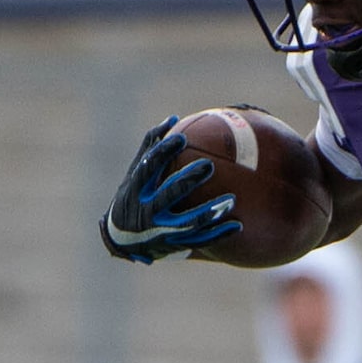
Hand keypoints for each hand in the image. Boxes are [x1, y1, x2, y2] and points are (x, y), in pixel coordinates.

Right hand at [98, 117, 239, 263]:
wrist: (123, 241)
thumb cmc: (132, 197)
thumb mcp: (134, 174)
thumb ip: (151, 147)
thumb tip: (173, 118)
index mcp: (135, 190)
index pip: (148, 168)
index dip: (163, 153)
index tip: (181, 138)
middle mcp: (146, 211)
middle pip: (168, 195)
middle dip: (188, 181)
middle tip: (209, 166)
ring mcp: (160, 231)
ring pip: (187, 222)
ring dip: (210, 212)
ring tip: (232, 200)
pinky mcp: (174, 245)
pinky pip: (200, 240)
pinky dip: (219, 234)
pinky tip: (238, 225)